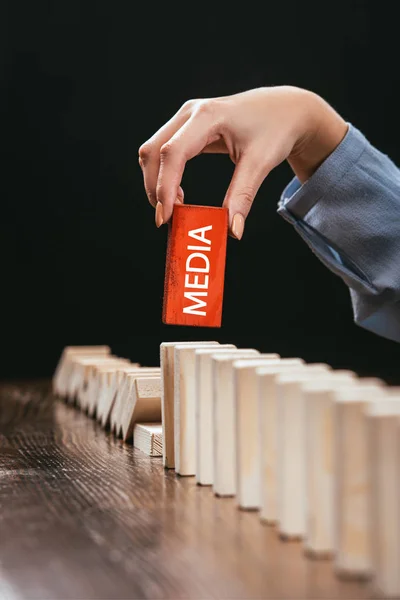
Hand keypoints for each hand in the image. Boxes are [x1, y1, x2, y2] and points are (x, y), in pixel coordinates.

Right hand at [138, 86, 346, 238]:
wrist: (284, 109)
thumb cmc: (275, 129)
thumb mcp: (261, 163)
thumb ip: (243, 196)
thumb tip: (233, 230)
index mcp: (208, 116)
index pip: (173, 153)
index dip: (164, 186)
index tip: (166, 217)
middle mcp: (191, 113)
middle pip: (153, 151)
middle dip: (155, 188)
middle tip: (168, 219)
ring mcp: (186, 118)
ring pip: (153, 151)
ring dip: (157, 182)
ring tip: (176, 208)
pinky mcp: (186, 127)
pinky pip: (163, 152)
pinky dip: (164, 175)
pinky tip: (179, 195)